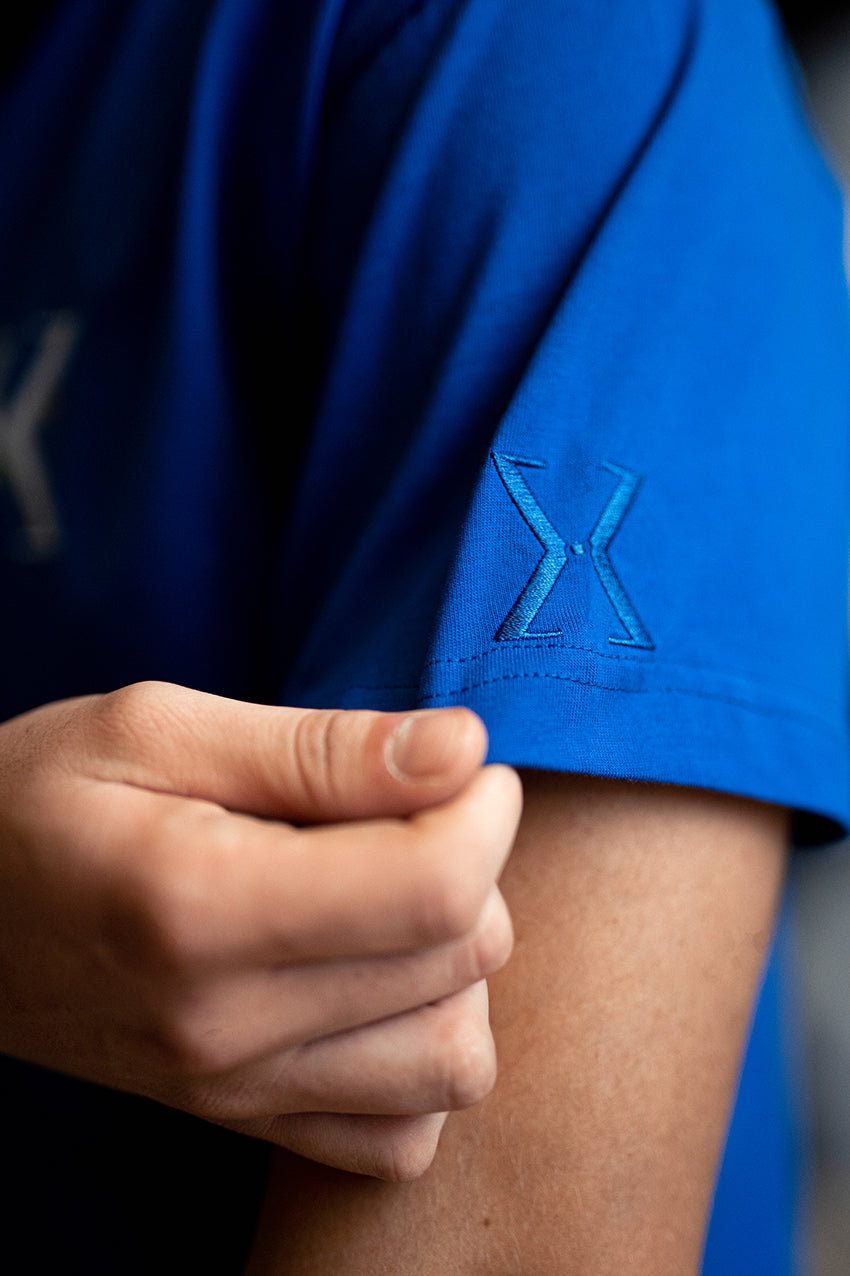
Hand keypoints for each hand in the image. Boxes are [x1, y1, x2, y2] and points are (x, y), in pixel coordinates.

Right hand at [0, 682, 520, 1176]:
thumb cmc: (39, 795)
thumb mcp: (158, 727)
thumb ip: (321, 747)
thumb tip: (463, 750)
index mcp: (197, 904)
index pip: (431, 888)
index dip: (482, 810)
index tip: (460, 765)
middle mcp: (222, 1023)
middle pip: (460, 963)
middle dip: (474, 866)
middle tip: (411, 811)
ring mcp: (231, 1090)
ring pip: (455, 1062)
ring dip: (461, 968)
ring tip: (397, 896)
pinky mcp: (238, 1120)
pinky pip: (401, 1137)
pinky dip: (421, 1059)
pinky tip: (377, 984)